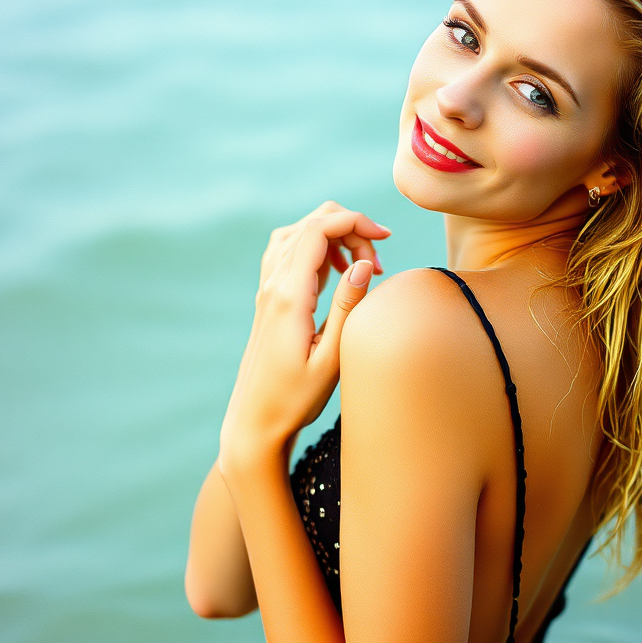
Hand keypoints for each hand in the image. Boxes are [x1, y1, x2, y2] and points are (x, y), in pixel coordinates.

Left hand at [219, 202, 390, 476]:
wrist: (255, 421)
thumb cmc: (295, 399)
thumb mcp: (331, 359)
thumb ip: (348, 307)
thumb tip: (362, 263)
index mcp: (289, 297)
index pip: (318, 230)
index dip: (355, 221)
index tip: (386, 238)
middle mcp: (273, 286)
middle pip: (310, 225)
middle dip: (350, 229)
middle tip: (377, 265)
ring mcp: (267, 290)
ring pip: (298, 234)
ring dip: (333, 236)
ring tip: (361, 266)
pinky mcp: (269, 299)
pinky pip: (289, 252)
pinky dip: (316, 248)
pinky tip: (337, 271)